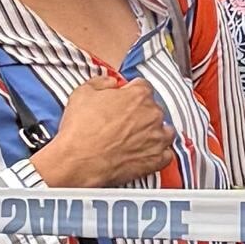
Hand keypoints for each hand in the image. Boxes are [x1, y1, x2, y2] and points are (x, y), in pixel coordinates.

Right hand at [30, 77, 176, 189]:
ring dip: (154, 133)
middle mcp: (153, 114)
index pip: (143, 87)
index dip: (131, 93)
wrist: (78, 161)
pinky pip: (166, 155)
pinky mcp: (156, 159)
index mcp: (139, 95)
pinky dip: (158, 154)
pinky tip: (144, 154)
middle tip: (123, 123)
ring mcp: (158, 138)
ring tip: (137, 139)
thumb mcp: (82, 93)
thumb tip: (111, 82)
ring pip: (165, 131)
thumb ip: (101, 82)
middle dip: (141, 114)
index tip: (124, 100)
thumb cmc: (80, 129)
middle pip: (154, 109)